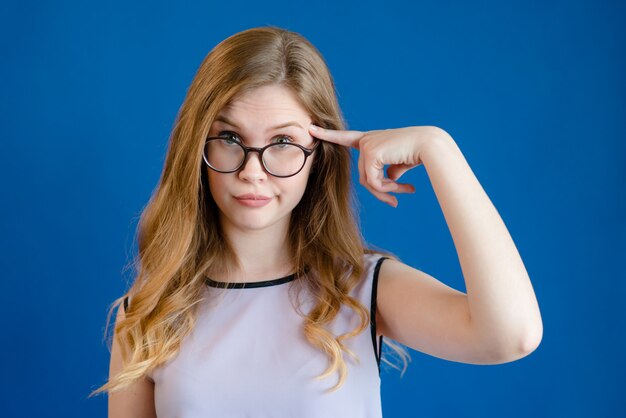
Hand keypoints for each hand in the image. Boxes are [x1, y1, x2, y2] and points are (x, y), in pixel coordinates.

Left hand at [308, 124, 443, 206]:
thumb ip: (388, 169)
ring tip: (403, 192)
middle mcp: (367, 139)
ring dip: (385, 191)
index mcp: (372, 139)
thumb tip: (388, 179)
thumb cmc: (418, 152)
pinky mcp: (370, 152)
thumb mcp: (400, 163)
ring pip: (367, 180)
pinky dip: (386, 187)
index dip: (329, 135)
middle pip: (363, 175)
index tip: (311, 128)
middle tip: (394, 203)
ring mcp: (367, 144)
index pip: (346, 137)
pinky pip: (372, 180)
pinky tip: (402, 186)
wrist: (430, 145)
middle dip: (379, 191)